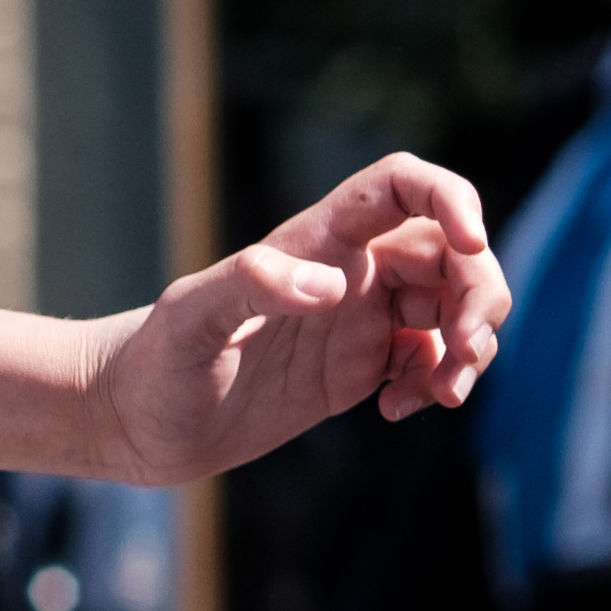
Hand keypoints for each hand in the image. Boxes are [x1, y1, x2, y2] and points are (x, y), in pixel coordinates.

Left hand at [80, 153, 509, 480]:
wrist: (130, 423)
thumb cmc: (150, 364)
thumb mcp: (189, 321)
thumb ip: (251, 286)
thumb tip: (333, 286)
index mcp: (316, 242)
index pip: (404, 187)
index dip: (451, 199)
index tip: (471, 246)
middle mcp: (346, 271)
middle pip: (453, 254)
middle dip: (480, 297)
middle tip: (463, 355)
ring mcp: (356, 319)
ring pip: (453, 308)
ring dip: (472, 347)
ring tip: (441, 396)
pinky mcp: (358, 367)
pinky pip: (430, 359)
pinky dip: (438, 380)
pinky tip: (395, 411)